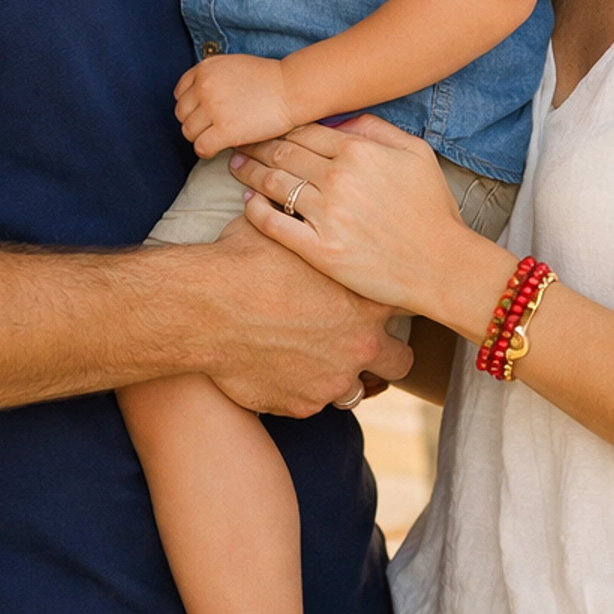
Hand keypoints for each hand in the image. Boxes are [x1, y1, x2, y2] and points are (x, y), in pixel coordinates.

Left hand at [175, 54, 294, 157]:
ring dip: (201, 136)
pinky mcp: (225, 130)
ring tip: (218, 136)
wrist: (291, 89)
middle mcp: (204, 86)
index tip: (204, 112)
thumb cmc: (267, 79)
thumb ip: (211, 78)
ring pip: (188, 132)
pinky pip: (201, 147)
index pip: (180, 93)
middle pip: (182, 114)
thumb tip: (196, 100)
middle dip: (195, 122)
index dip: (191, 106)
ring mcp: (213, 108)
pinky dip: (206, 150)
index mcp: (204, 68)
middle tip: (213, 126)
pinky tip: (218, 147)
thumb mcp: (232, 66)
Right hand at [200, 216, 410, 414]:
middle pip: (401, 359)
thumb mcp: (288, 233)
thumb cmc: (244, 261)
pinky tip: (278, 369)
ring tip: (315, 359)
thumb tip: (311, 208)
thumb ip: (315, 235)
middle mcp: (361, 343)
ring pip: (358, 388)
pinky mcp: (304, 405)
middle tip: (359, 342)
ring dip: (341, 375)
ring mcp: (334, 379)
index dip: (394, 303)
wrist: (207, 308)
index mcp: (366, 298)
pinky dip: (301, 390)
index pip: (407, 304)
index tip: (380, 301)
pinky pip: (313, 403)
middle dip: (384, 353)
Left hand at [235, 113, 512, 331]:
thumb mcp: (416, 152)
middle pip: (282, 153)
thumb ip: (376, 128)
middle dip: (256, 145)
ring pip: (274, 184)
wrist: (442, 266)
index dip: (279, 127)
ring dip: (249, 171)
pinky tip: (247, 202)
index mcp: (359, 151)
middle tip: (239, 142)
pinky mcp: (319, 250)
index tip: (263, 126)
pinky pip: (274, 224)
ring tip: (236, 166)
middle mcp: (339, 178)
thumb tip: (339, 118)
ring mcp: (327, 215)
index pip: (304, 131)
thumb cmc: (432, 209)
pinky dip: (255, 210)